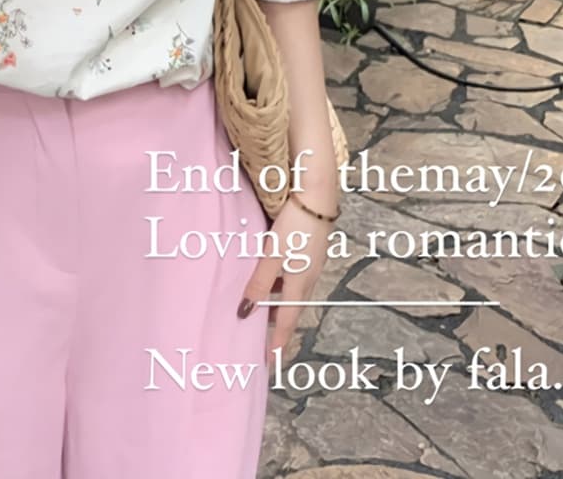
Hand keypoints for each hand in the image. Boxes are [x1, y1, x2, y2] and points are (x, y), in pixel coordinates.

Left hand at [238, 190, 337, 366]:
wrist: (316, 198)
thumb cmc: (294, 226)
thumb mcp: (271, 255)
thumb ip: (259, 283)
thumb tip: (245, 311)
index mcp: (300, 283)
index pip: (287, 322)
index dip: (277, 343)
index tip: (269, 362)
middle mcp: (309, 278)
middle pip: (292, 308)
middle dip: (277, 324)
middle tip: (261, 336)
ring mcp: (312, 264)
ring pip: (293, 291)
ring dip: (278, 301)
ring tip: (260, 304)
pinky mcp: (311, 251)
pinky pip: (295, 276)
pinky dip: (282, 283)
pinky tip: (270, 274)